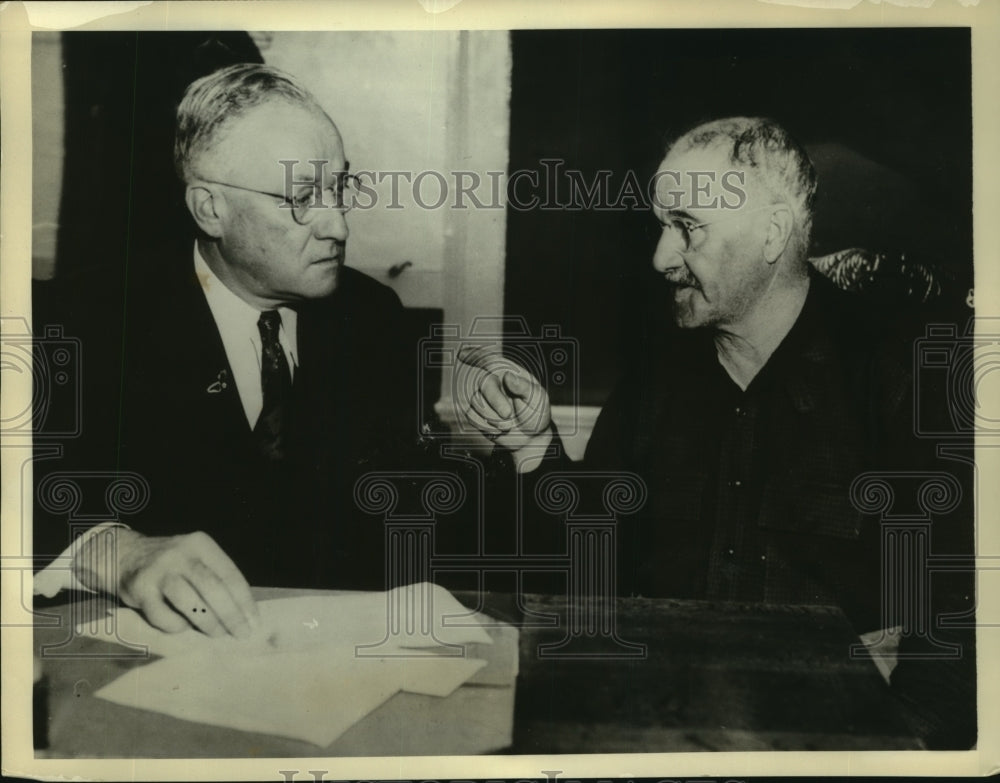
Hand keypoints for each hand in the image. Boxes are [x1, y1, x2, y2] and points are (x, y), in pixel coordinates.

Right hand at [73, 528, 258, 637]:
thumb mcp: (196, 559)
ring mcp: (159, 570)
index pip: (230, 575)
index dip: (244, 601)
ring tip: (217, 633)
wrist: (124, 555)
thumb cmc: (172, 564)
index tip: (254, 622)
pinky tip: (183, 627)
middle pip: (212, 587)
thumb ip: (216, 579)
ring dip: (207, 622)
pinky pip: (163, 616)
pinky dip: (177, 626)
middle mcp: (181, 553)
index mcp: (201, 544)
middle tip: (240, 634)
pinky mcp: (140, 589)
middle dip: (230, 615)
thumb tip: (244, 615)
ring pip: (190, 601)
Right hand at [457, 344, 551, 449]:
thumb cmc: (536, 414)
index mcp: (510, 374)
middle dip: (494, 400)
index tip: (462, 354)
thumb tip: (508, 376)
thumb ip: (525, 387)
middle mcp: (495, 383)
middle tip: (508, 415)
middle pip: (484, 383)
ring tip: (508, 425)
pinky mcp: (477, 414)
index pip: (491, 360)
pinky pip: (471, 416)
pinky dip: (485, 425)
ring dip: (492, 417)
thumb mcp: (538, 399)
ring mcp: (484, 398)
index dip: (475, 355)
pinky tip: (498, 430)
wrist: (530, 438)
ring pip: (476, 402)